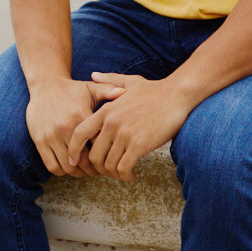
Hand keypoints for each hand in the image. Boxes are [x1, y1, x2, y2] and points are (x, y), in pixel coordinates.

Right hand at [26, 77, 123, 177]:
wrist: (45, 85)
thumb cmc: (72, 89)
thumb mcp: (91, 88)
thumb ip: (108, 91)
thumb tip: (125, 92)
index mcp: (81, 115)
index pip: (97, 144)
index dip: (106, 155)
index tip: (110, 159)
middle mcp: (66, 127)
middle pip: (84, 160)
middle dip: (94, 169)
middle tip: (100, 170)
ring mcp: (52, 135)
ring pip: (67, 166)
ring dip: (78, 173)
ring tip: (85, 170)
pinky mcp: (40, 141)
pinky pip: (52, 165)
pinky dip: (61, 171)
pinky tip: (69, 166)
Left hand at [66, 72, 191, 182]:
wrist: (177, 95)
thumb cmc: (154, 90)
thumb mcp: (129, 82)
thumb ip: (108, 80)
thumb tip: (92, 75)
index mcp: (106, 110)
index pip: (79, 133)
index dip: (74, 150)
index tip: (76, 161)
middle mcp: (112, 123)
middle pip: (93, 156)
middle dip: (98, 168)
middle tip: (109, 171)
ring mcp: (125, 134)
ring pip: (108, 165)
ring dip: (113, 174)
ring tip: (122, 174)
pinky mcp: (139, 144)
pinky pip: (123, 168)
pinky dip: (126, 176)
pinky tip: (132, 175)